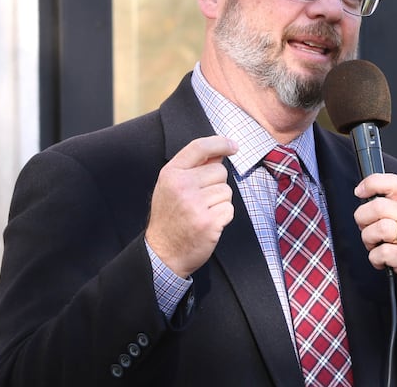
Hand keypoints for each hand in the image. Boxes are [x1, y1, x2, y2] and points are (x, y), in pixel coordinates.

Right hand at [145, 135, 237, 277]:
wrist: (163, 254)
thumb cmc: (170, 218)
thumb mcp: (172, 187)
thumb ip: (193, 168)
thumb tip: (221, 151)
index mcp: (171, 174)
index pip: (199, 148)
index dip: (220, 143)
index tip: (233, 146)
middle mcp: (182, 186)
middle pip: (220, 171)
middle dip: (216, 184)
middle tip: (200, 201)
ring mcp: (195, 204)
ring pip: (226, 191)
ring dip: (220, 202)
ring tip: (202, 213)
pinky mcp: (208, 222)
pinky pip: (229, 209)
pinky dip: (223, 217)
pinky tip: (208, 224)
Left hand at [354, 173, 396, 292]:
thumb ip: (389, 204)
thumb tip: (362, 196)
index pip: (392, 182)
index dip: (371, 183)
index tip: (359, 192)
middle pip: (377, 207)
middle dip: (362, 218)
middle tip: (366, 227)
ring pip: (376, 230)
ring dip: (368, 240)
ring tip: (376, 245)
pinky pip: (378, 253)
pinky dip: (375, 259)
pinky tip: (383, 260)